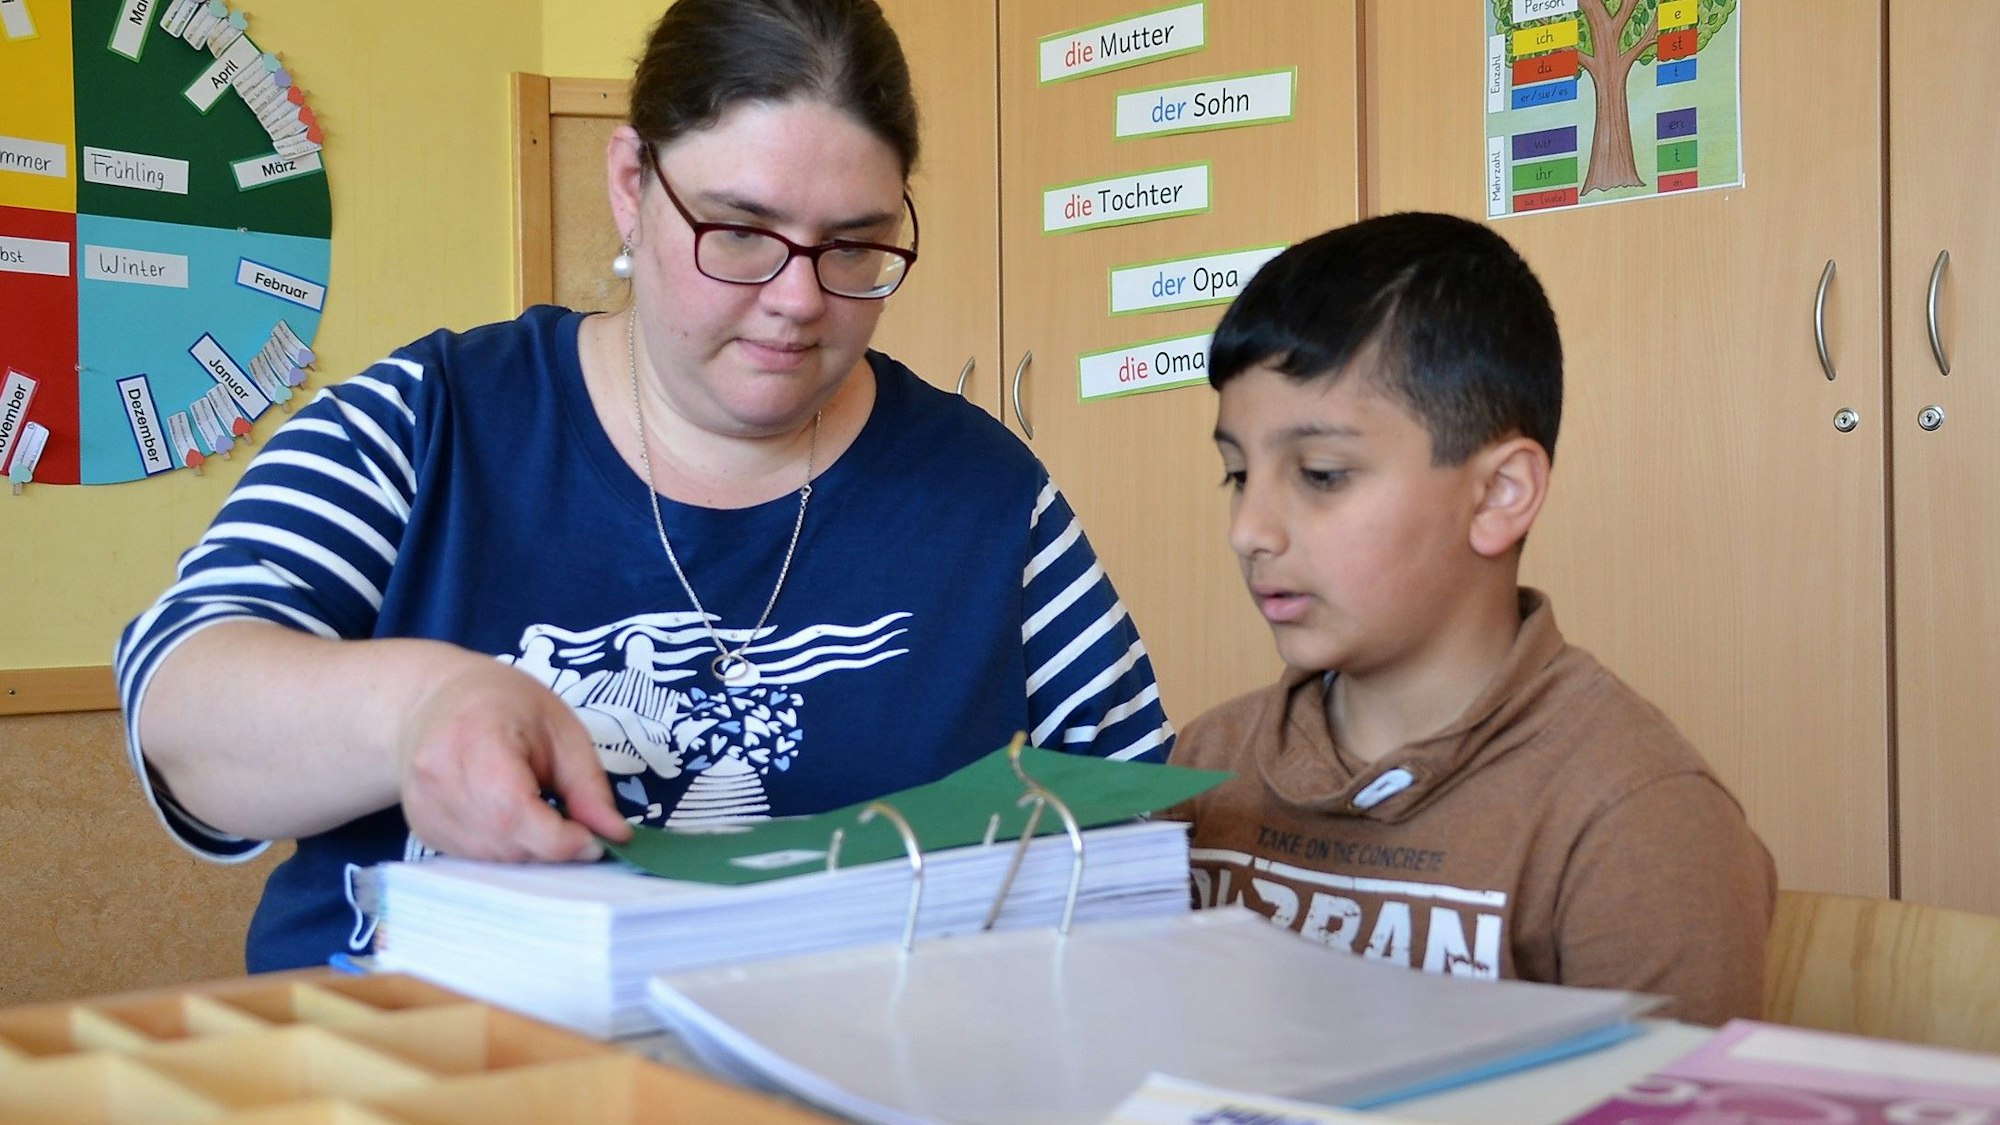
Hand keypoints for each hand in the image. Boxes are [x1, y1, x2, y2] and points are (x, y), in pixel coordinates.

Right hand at [396, 655, 632, 860]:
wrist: (434, 701)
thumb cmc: (504, 705)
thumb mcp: (561, 730)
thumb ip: (589, 787)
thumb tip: (616, 835)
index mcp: (474, 739)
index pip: (514, 811)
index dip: (561, 839)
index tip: (595, 839)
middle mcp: (437, 778)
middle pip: (504, 840)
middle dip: (551, 846)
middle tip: (576, 828)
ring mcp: (422, 807)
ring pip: (490, 857)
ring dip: (530, 852)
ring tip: (542, 814)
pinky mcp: (421, 828)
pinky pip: (473, 857)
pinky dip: (505, 850)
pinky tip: (513, 819)